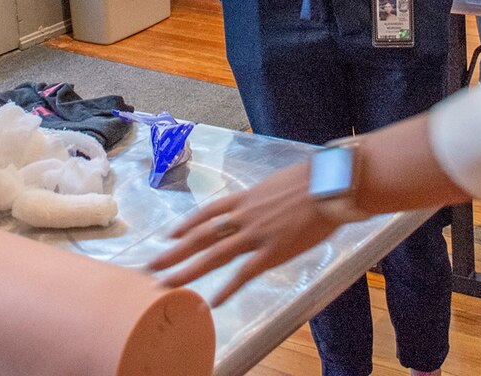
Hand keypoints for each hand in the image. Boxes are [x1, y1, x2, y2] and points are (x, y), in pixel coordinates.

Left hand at [148, 163, 348, 304]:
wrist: (330, 184)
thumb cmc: (314, 179)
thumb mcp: (280, 183)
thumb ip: (267, 196)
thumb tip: (269, 199)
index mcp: (246, 197)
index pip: (208, 212)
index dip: (187, 225)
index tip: (169, 235)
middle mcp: (244, 216)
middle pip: (201, 236)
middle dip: (174, 252)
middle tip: (151, 265)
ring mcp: (256, 234)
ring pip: (213, 255)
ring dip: (187, 270)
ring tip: (165, 284)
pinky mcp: (273, 251)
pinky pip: (245, 273)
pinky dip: (228, 288)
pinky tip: (213, 301)